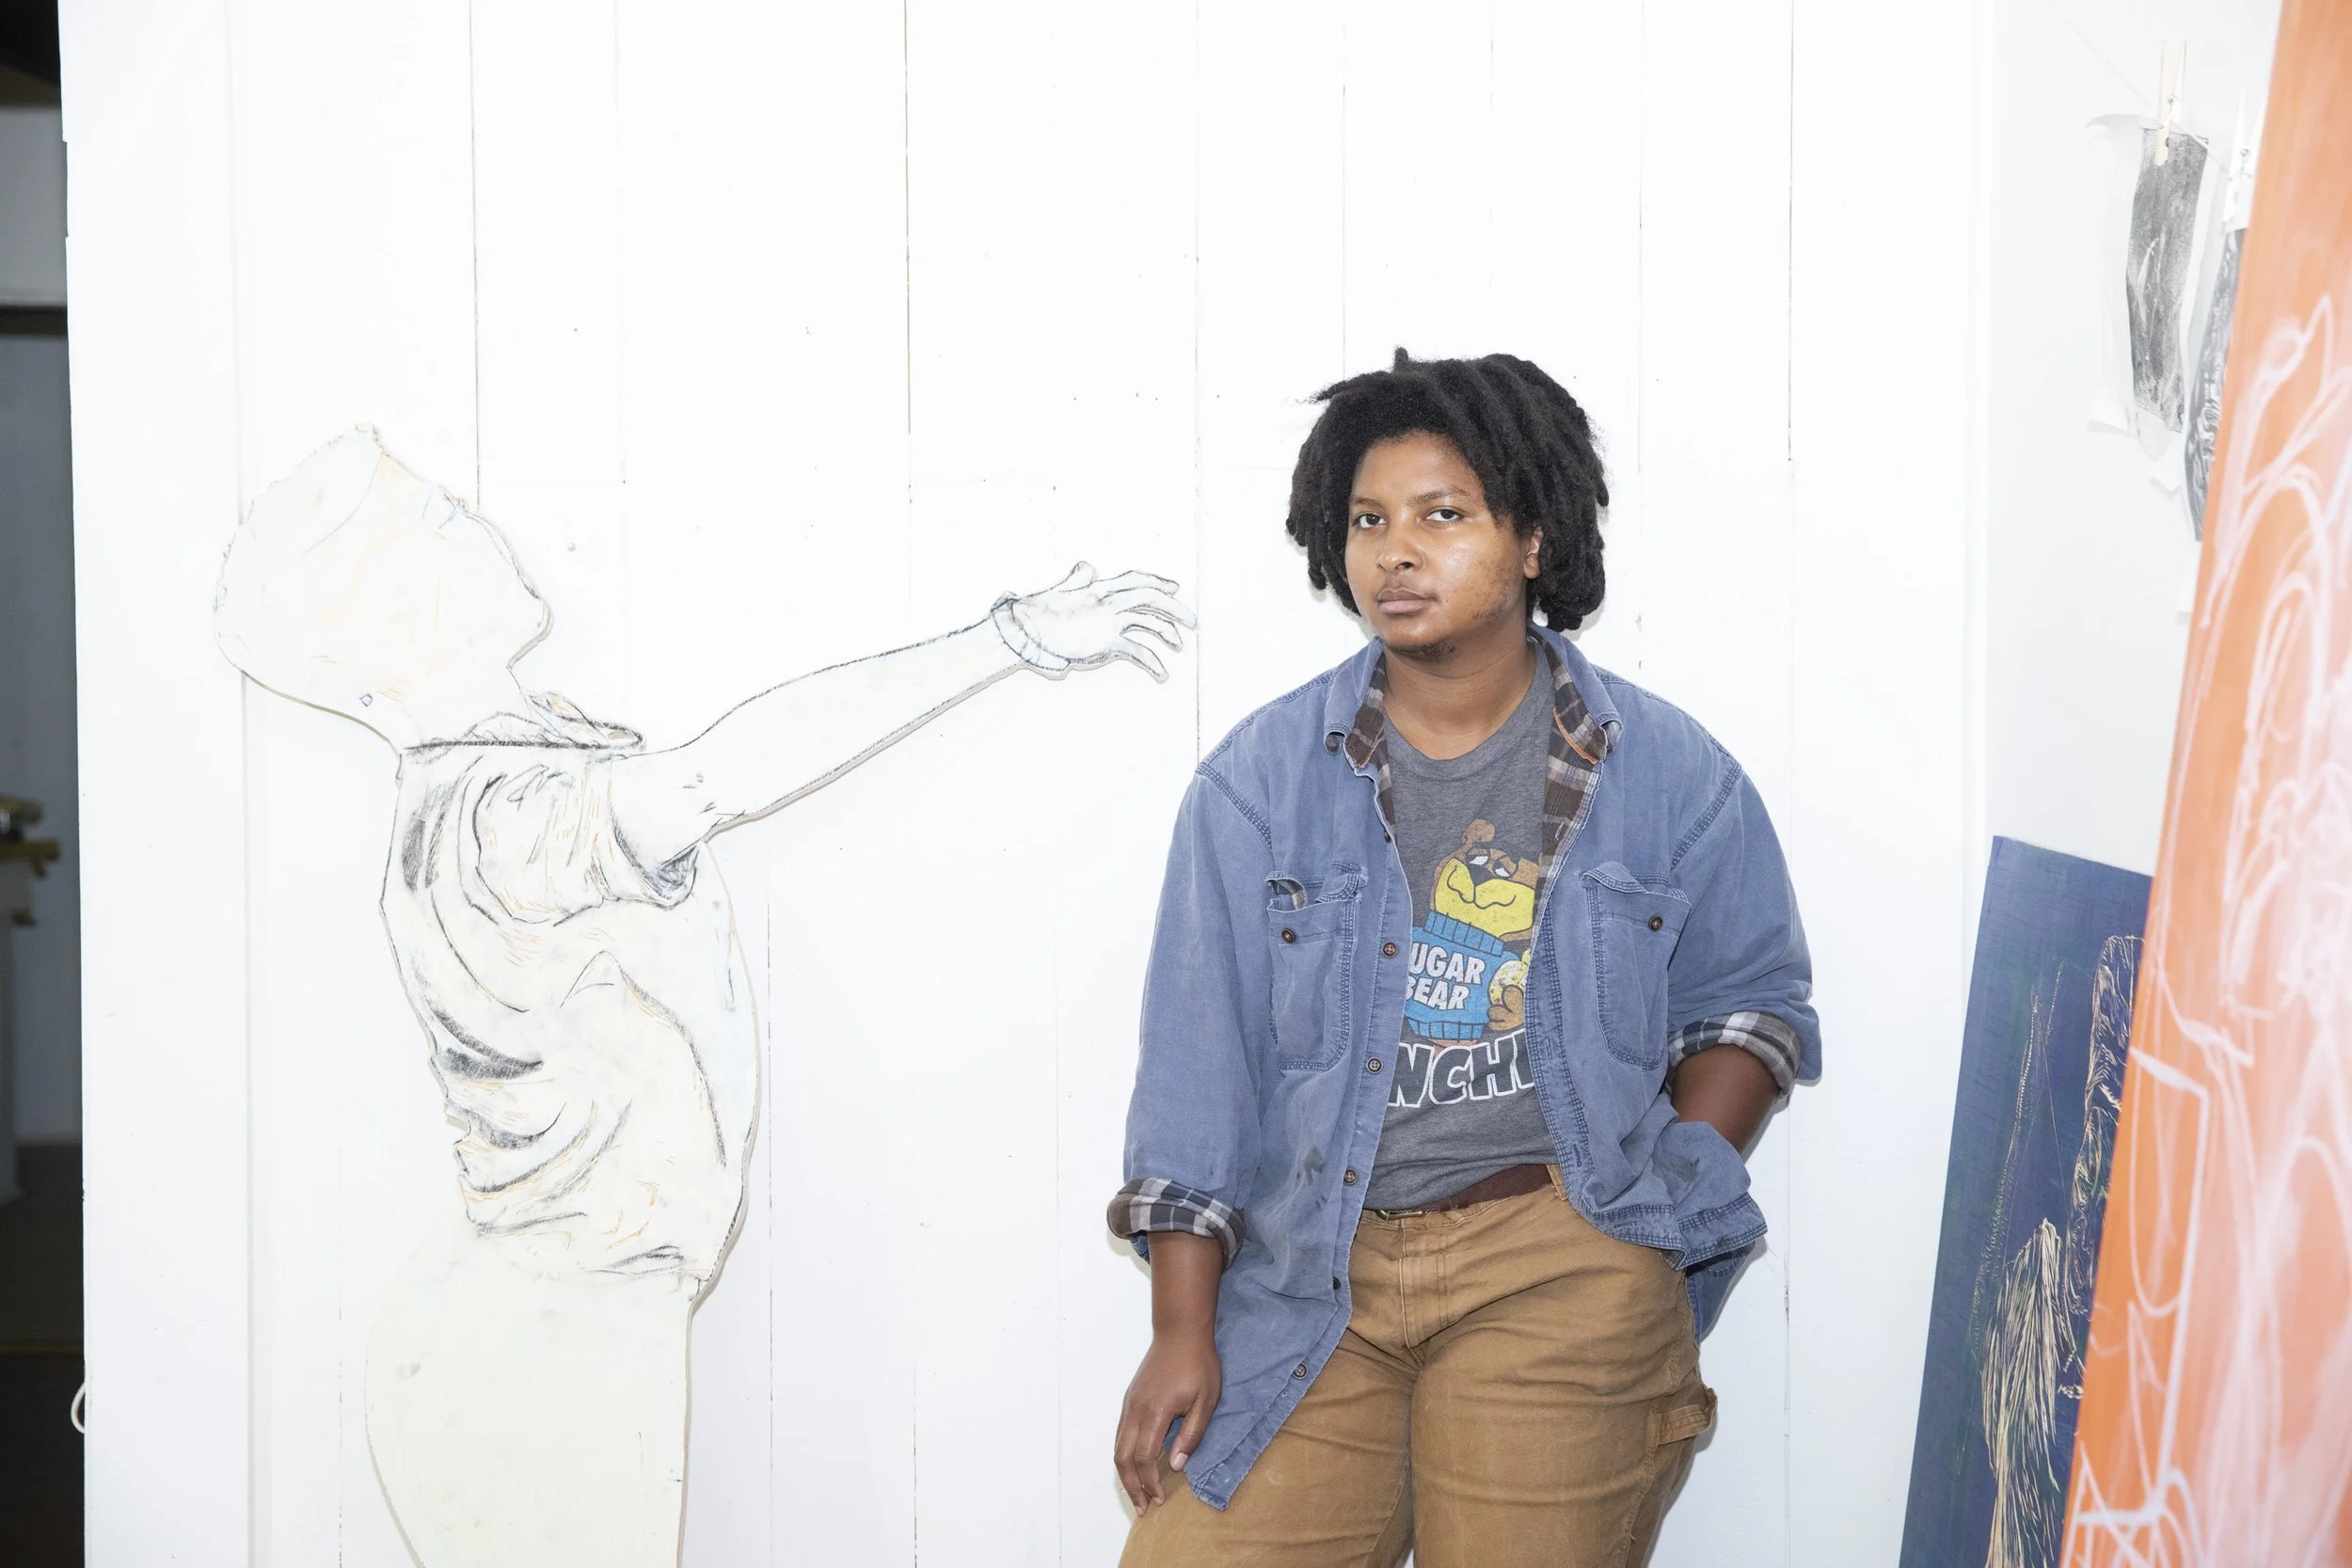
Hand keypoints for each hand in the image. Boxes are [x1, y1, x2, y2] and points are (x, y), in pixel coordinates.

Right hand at [995, 562, 1194, 678]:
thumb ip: (1077, 578)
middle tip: (1191, 620)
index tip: (1174, 587)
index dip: (1158, 581)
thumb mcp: (1061, 590)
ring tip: (1179, 645)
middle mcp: (1108, 601)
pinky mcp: (1107, 642)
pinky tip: (1162, 673)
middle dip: (1175, 607)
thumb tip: (1086, 566)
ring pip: (1150, 622)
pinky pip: (1139, 652)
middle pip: (1151, 598)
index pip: (1137, 579)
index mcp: (1099, 588)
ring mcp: (1109, 621)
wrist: (1027, 630)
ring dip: (1169, 633)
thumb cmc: (1039, 612)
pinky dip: (1153, 663)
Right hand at [1114, 1326, 1221, 1511]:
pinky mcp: (1130, 1399)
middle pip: (1123, 1458)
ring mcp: (1130, 1403)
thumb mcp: (1206, 1401)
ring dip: (1125, 1474)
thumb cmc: (1198, 1364)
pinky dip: (1123, 1456)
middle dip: (1131, 1486)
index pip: (1144, 1457)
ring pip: (1117, 1447)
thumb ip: (1191, 1435)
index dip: (1150, 1483)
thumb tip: (1175, 1466)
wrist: (1180, 1331)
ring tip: (1136, 1494)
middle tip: (1142, 1508)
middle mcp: (1136, 1409)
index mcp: (1155, 1411)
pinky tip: (1134, 1466)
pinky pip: (1120, 1434)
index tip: (1160, 1500)